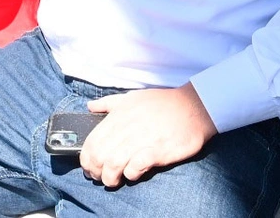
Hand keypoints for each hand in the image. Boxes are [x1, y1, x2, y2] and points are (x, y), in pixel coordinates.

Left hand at [79, 83, 217, 186]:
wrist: (193, 107)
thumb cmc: (161, 103)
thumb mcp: (131, 97)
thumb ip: (109, 103)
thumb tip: (90, 107)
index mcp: (118, 116)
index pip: (92, 141)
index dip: (86, 159)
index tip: (89, 167)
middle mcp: (127, 127)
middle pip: (100, 155)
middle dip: (95, 171)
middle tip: (99, 177)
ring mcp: (142, 139)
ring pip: (114, 163)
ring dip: (110, 177)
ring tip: (113, 181)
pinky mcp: (158, 150)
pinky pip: (137, 166)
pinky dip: (131, 173)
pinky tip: (133, 174)